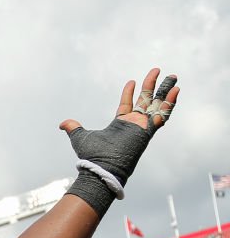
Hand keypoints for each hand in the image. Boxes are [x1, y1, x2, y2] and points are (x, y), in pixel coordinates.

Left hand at [60, 68, 179, 196]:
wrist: (101, 166)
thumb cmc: (92, 155)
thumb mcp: (80, 136)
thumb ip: (73, 127)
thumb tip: (62, 124)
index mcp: (120, 124)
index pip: (127, 104)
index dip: (129, 92)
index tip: (131, 81)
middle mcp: (134, 124)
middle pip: (146, 100)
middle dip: (152, 86)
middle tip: (158, 71)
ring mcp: (143, 126)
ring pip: (158, 104)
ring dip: (166, 90)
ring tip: (173, 76)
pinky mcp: (148, 130)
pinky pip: (163, 115)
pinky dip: (170, 103)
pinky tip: (176, 90)